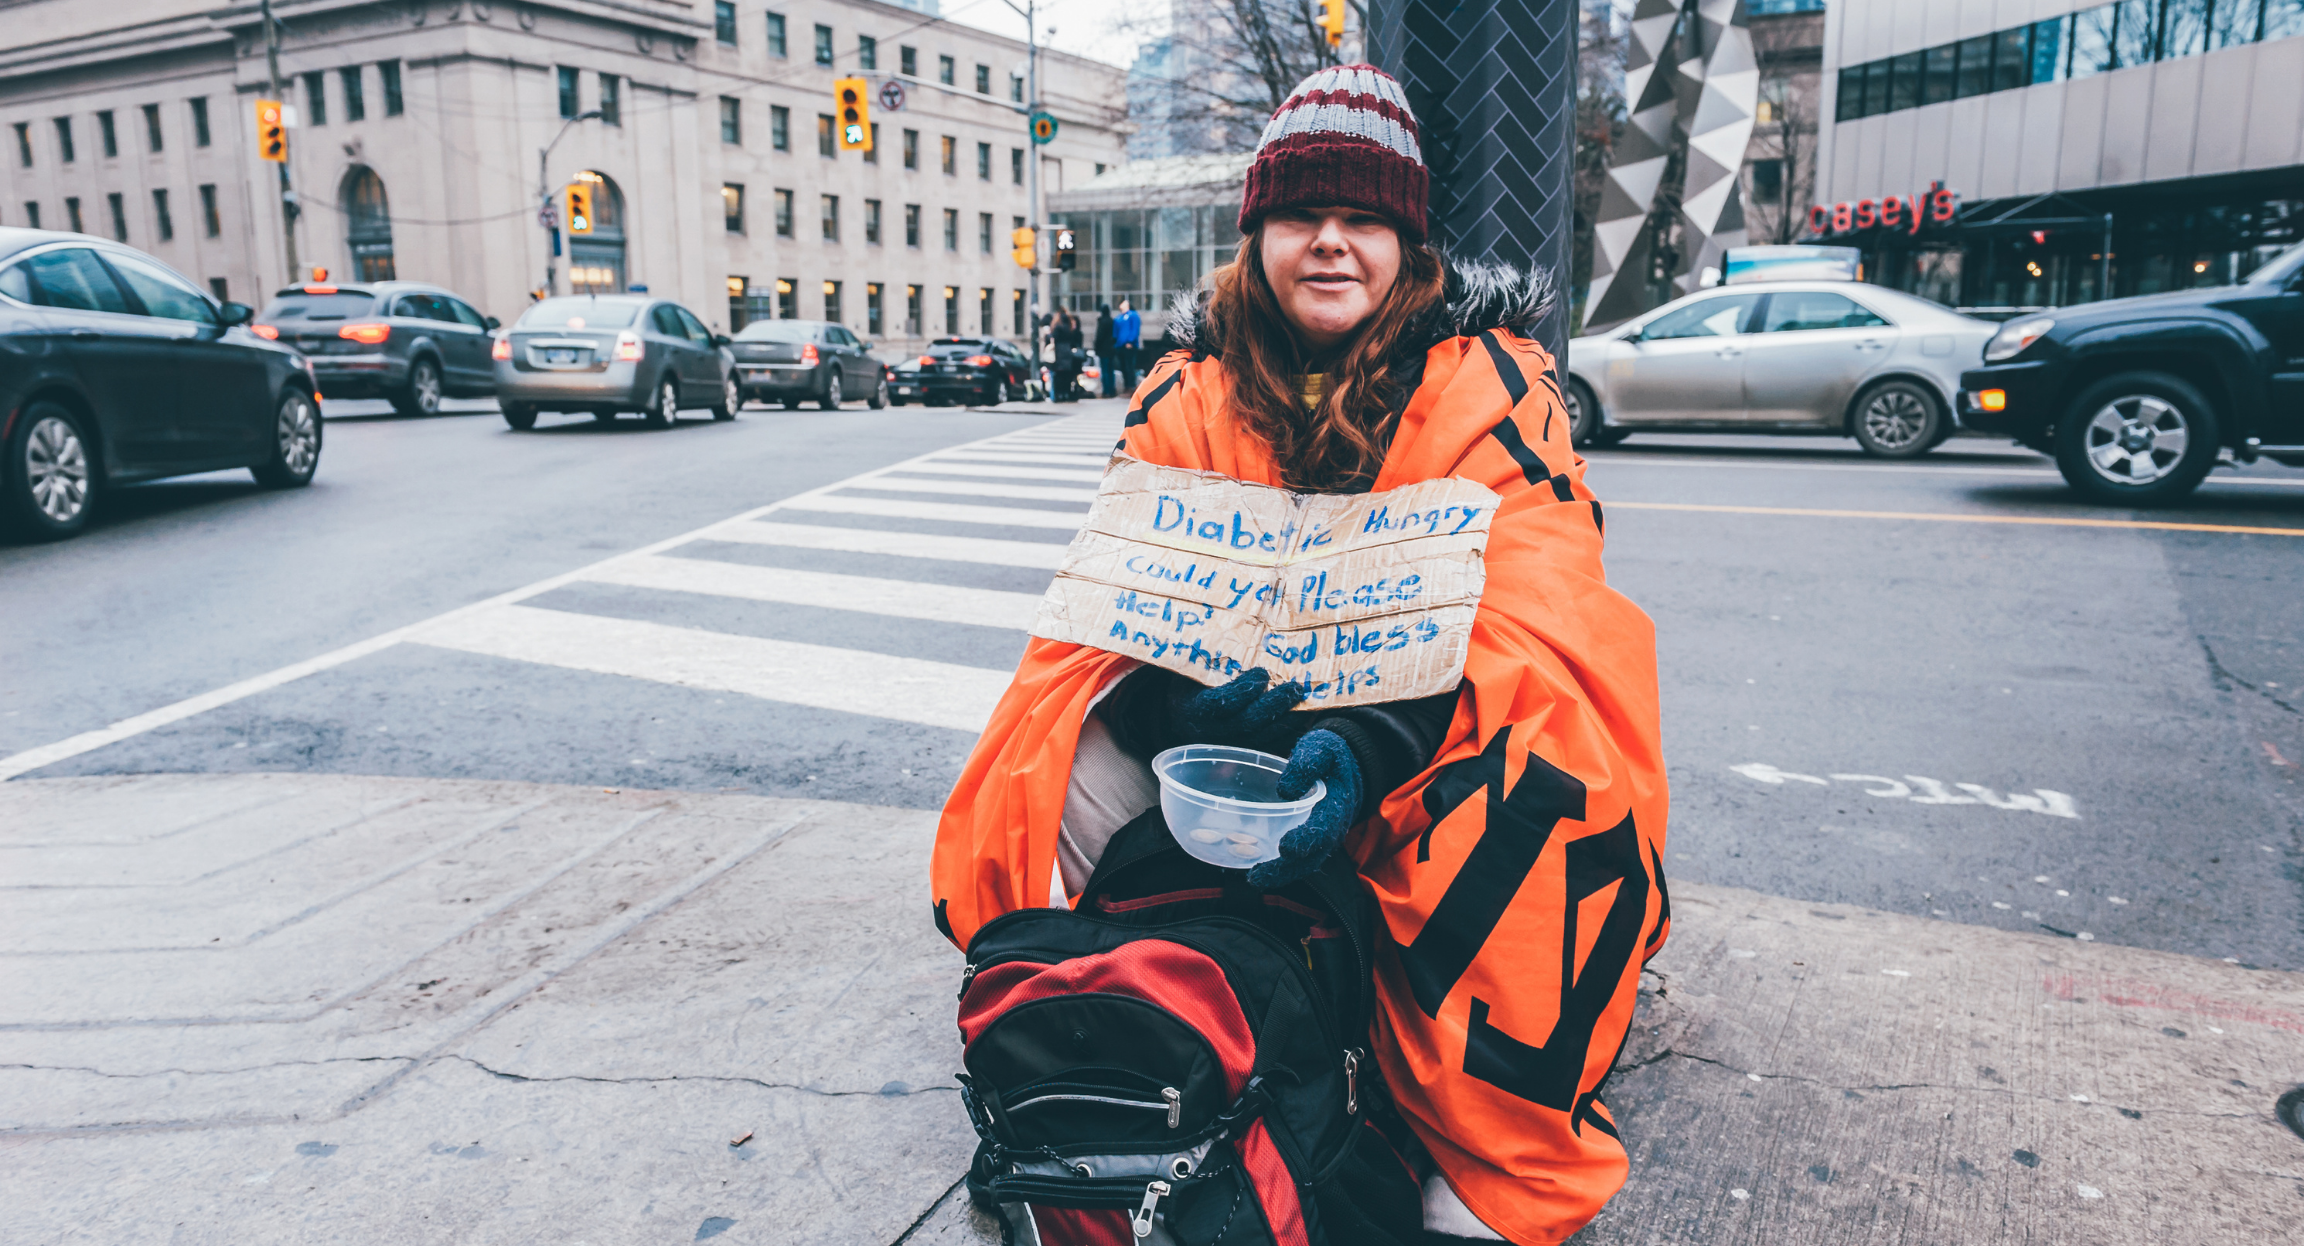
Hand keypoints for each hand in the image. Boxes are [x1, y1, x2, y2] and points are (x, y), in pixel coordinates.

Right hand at [1175, 669, 1305, 748]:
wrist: (1183, 717)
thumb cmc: (1192, 684)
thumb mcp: (1192, 669)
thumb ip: (1210, 656)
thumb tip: (1237, 623)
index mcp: (1194, 709)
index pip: (1220, 702)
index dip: (1244, 690)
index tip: (1263, 673)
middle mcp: (1211, 732)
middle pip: (1248, 722)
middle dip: (1275, 704)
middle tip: (1296, 687)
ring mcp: (1228, 746)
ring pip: (1263, 738)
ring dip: (1288, 720)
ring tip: (1305, 700)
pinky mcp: (1244, 752)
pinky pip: (1270, 747)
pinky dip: (1290, 734)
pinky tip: (1305, 718)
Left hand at [1248, 729, 1363, 889]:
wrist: (1348, 768)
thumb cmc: (1330, 757)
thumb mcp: (1322, 749)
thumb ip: (1306, 764)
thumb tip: (1284, 790)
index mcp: (1337, 805)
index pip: (1323, 829)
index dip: (1305, 840)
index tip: (1286, 847)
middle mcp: (1332, 828)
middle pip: (1311, 857)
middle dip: (1285, 870)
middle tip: (1258, 877)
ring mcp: (1323, 838)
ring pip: (1304, 864)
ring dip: (1280, 875)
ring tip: (1254, 879)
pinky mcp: (1313, 841)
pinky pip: (1299, 860)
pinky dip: (1281, 869)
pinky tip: (1257, 870)